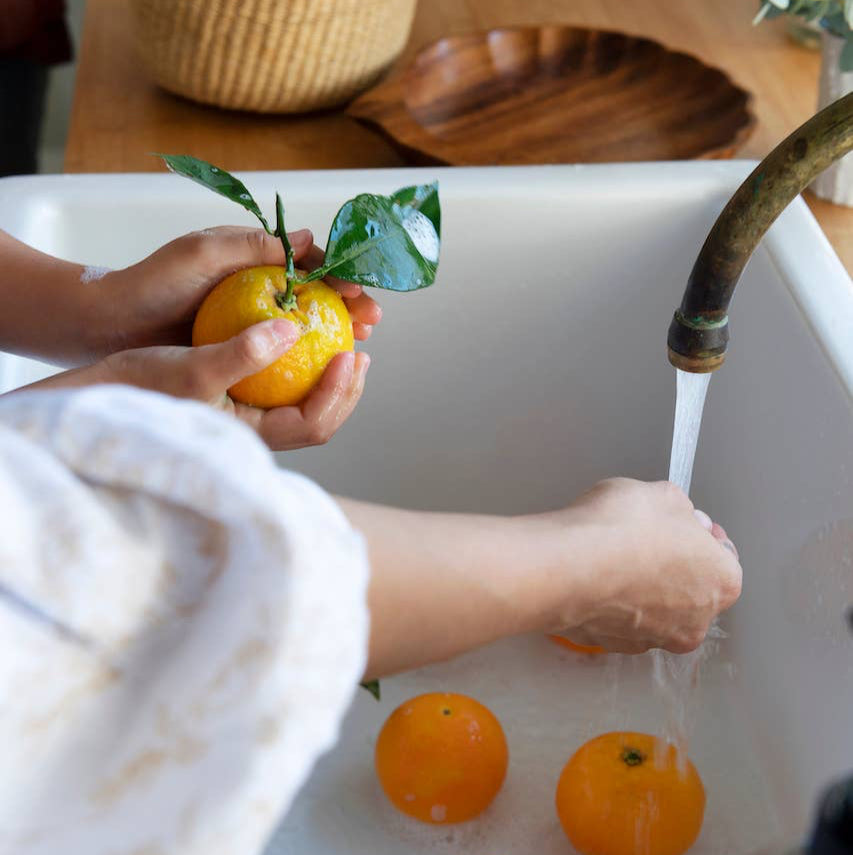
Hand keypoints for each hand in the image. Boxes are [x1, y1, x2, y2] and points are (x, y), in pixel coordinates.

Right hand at [16, 319, 369, 450]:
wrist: (103, 395)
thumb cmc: (142, 386)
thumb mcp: (195, 366)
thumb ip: (245, 351)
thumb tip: (292, 331)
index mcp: (252, 436)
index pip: (314, 423)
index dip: (340, 392)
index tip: (351, 355)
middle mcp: (256, 435)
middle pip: (318, 422)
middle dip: (345, 390)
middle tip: (360, 353)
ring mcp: (249, 423)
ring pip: (304, 409)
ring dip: (330, 382)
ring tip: (344, 349)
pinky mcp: (238, 406)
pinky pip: (285, 394)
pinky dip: (304, 374)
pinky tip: (304, 346)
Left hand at [91, 226, 381, 355]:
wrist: (112, 323)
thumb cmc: (152, 283)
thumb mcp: (201, 254)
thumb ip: (251, 246)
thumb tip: (306, 239)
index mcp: (251, 260)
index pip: (306, 264)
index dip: (337, 276)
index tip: (359, 292)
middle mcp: (256, 288)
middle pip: (314, 295)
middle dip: (347, 306)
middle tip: (372, 322)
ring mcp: (249, 319)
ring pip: (304, 323)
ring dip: (335, 330)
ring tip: (360, 344)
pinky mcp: (239, 345)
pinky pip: (281, 350)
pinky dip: (307, 355)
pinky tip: (323, 367)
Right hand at [544, 479, 741, 653]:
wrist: (566, 565)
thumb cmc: (619, 531)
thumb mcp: (661, 494)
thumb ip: (681, 510)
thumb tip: (679, 518)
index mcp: (721, 581)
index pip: (723, 556)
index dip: (700, 535)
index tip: (681, 524)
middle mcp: (694, 619)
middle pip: (690, 588)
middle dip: (671, 566)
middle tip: (644, 540)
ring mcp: (653, 638)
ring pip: (654, 610)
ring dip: (640, 588)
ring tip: (612, 558)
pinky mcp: (614, 644)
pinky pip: (620, 621)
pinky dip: (612, 603)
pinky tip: (595, 578)